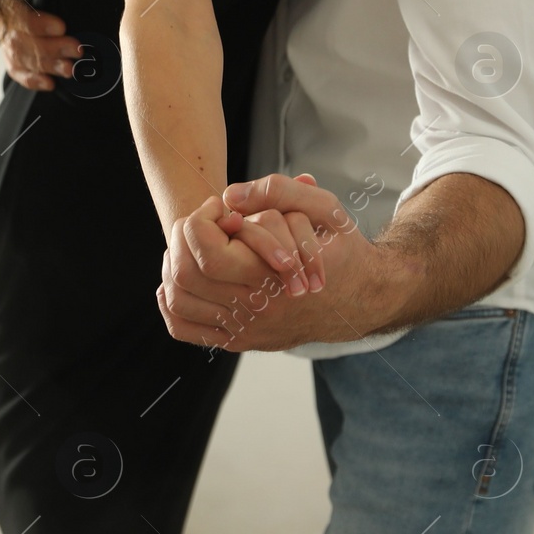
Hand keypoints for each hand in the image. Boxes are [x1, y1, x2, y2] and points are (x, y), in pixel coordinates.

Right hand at [1, 6, 81, 90]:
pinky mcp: (12, 63)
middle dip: (54, 47)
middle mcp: (6, 28)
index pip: (22, 17)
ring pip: (25, 60)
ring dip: (49, 66)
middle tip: (77, 50)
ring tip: (70, 69)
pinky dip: (34, 81)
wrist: (17, 6)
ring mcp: (7, 47)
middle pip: (27, 42)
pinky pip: (20, 74)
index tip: (61, 27)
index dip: (40, 24)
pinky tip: (50, 84)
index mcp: (9, 4)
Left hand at [159, 174, 384, 351]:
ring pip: (179, 300)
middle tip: (205, 222)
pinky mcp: (239, 341)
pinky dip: (170, 300)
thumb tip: (228, 197)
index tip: (222, 209)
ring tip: (192, 242)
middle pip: (186, 275)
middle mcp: (256, 311)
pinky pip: (184, 328)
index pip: (208, 253)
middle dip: (184, 236)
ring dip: (174, 263)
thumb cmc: (341, 249)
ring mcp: (245, 330)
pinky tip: (178, 277)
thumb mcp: (325, 209)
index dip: (204, 220)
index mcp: (274, 279)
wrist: (364, 299)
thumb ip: (279, 192)